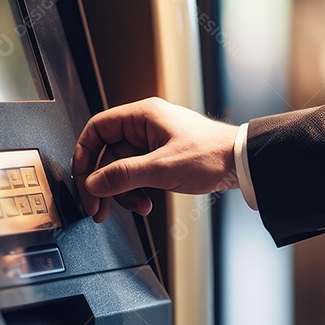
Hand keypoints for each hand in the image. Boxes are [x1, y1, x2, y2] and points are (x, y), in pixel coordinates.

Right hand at [72, 97, 239, 221]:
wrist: (241, 164)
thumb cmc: (211, 155)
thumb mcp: (162, 168)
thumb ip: (123, 176)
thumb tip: (93, 184)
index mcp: (142, 116)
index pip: (97, 129)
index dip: (84, 156)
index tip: (83, 181)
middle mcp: (145, 126)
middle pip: (107, 154)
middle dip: (104, 183)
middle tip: (98, 208)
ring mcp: (154, 143)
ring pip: (122, 169)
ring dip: (123, 192)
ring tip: (136, 208)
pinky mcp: (163, 158)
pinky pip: (138, 175)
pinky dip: (137, 191)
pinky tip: (146, 204)